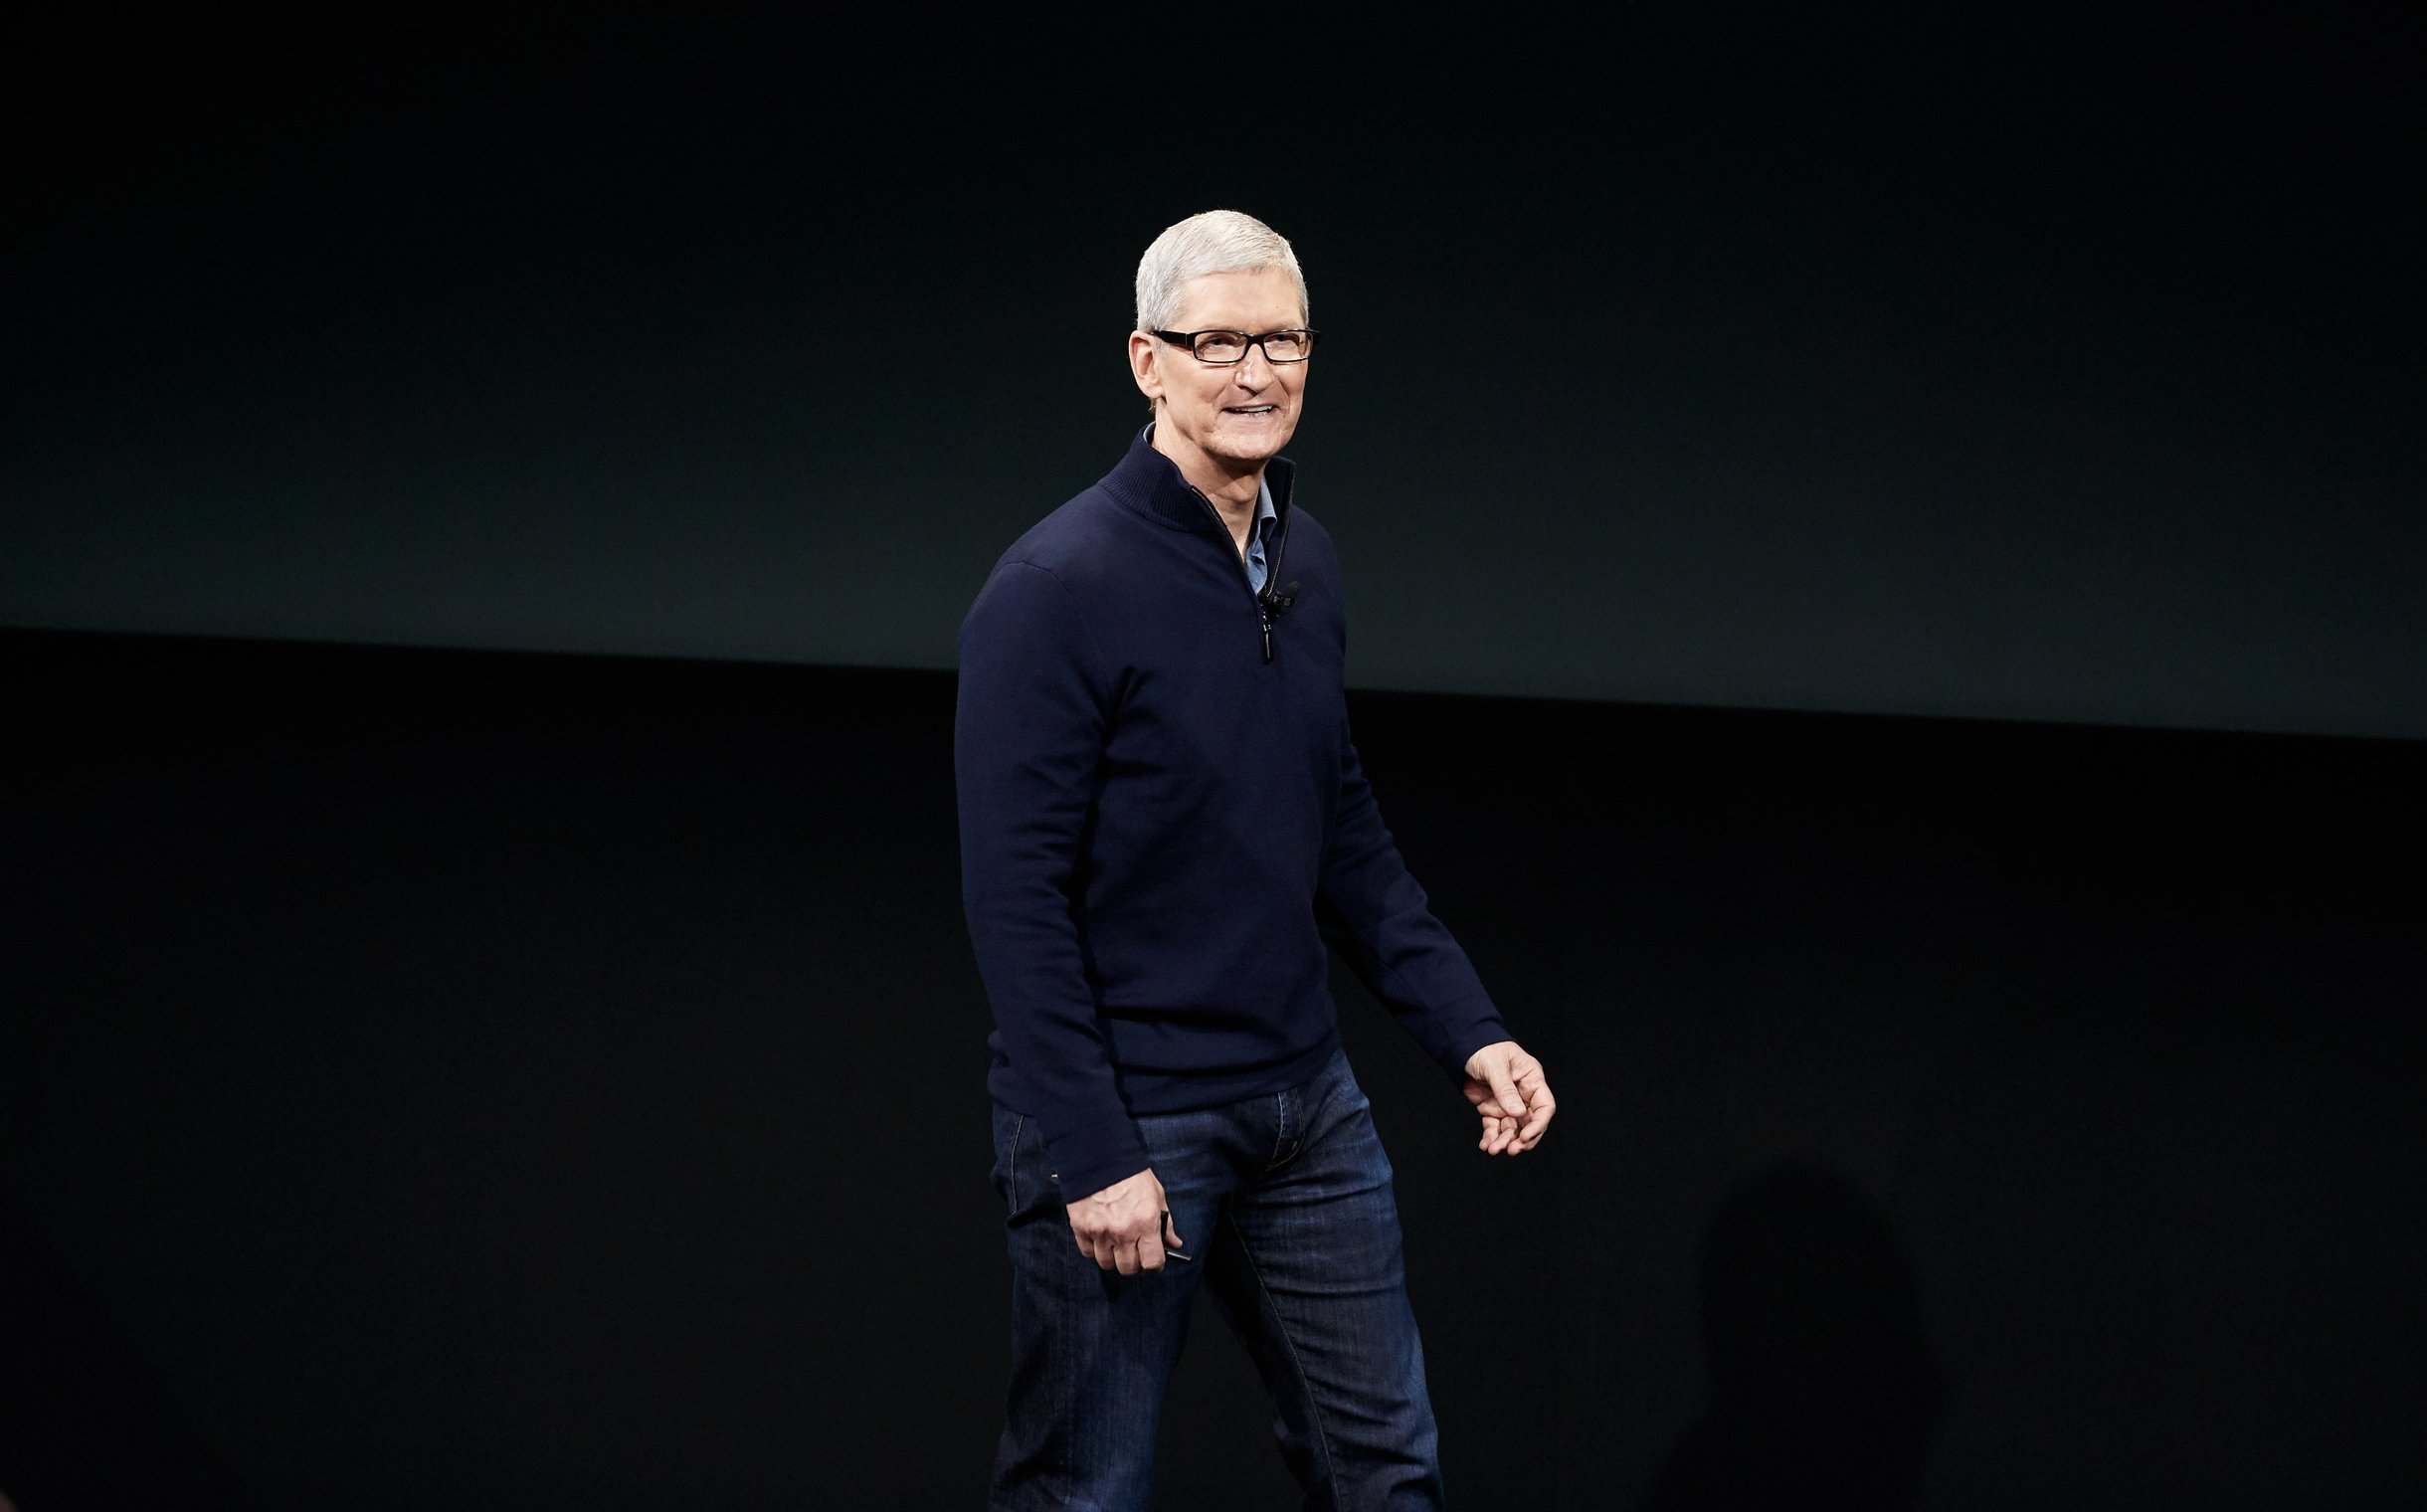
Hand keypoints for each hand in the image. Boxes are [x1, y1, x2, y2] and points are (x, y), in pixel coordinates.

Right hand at [1067, 1167, 1184, 1275]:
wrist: (1099, 1156)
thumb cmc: (1130, 1174)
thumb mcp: (1156, 1195)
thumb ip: (1166, 1222)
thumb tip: (1173, 1242)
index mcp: (1145, 1223)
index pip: (1152, 1262)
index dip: (1154, 1266)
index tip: (1153, 1260)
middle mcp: (1123, 1231)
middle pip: (1128, 1268)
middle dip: (1134, 1263)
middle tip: (1134, 1251)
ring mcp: (1100, 1232)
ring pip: (1107, 1264)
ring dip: (1113, 1258)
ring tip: (1116, 1243)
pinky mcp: (1081, 1228)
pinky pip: (1088, 1253)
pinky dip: (1094, 1249)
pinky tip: (1101, 1237)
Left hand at [1462, 1040, 1555, 1154]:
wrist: (1461, 1047)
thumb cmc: (1484, 1049)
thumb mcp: (1495, 1066)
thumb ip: (1506, 1089)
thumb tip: (1518, 1113)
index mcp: (1531, 1080)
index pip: (1544, 1106)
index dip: (1538, 1124)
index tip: (1525, 1137)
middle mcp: (1523, 1094)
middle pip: (1530, 1123)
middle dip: (1522, 1139)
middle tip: (1511, 1150)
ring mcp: (1507, 1103)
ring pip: (1512, 1129)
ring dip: (1505, 1141)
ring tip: (1493, 1150)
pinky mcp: (1491, 1109)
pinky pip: (1495, 1127)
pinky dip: (1491, 1138)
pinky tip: (1485, 1146)